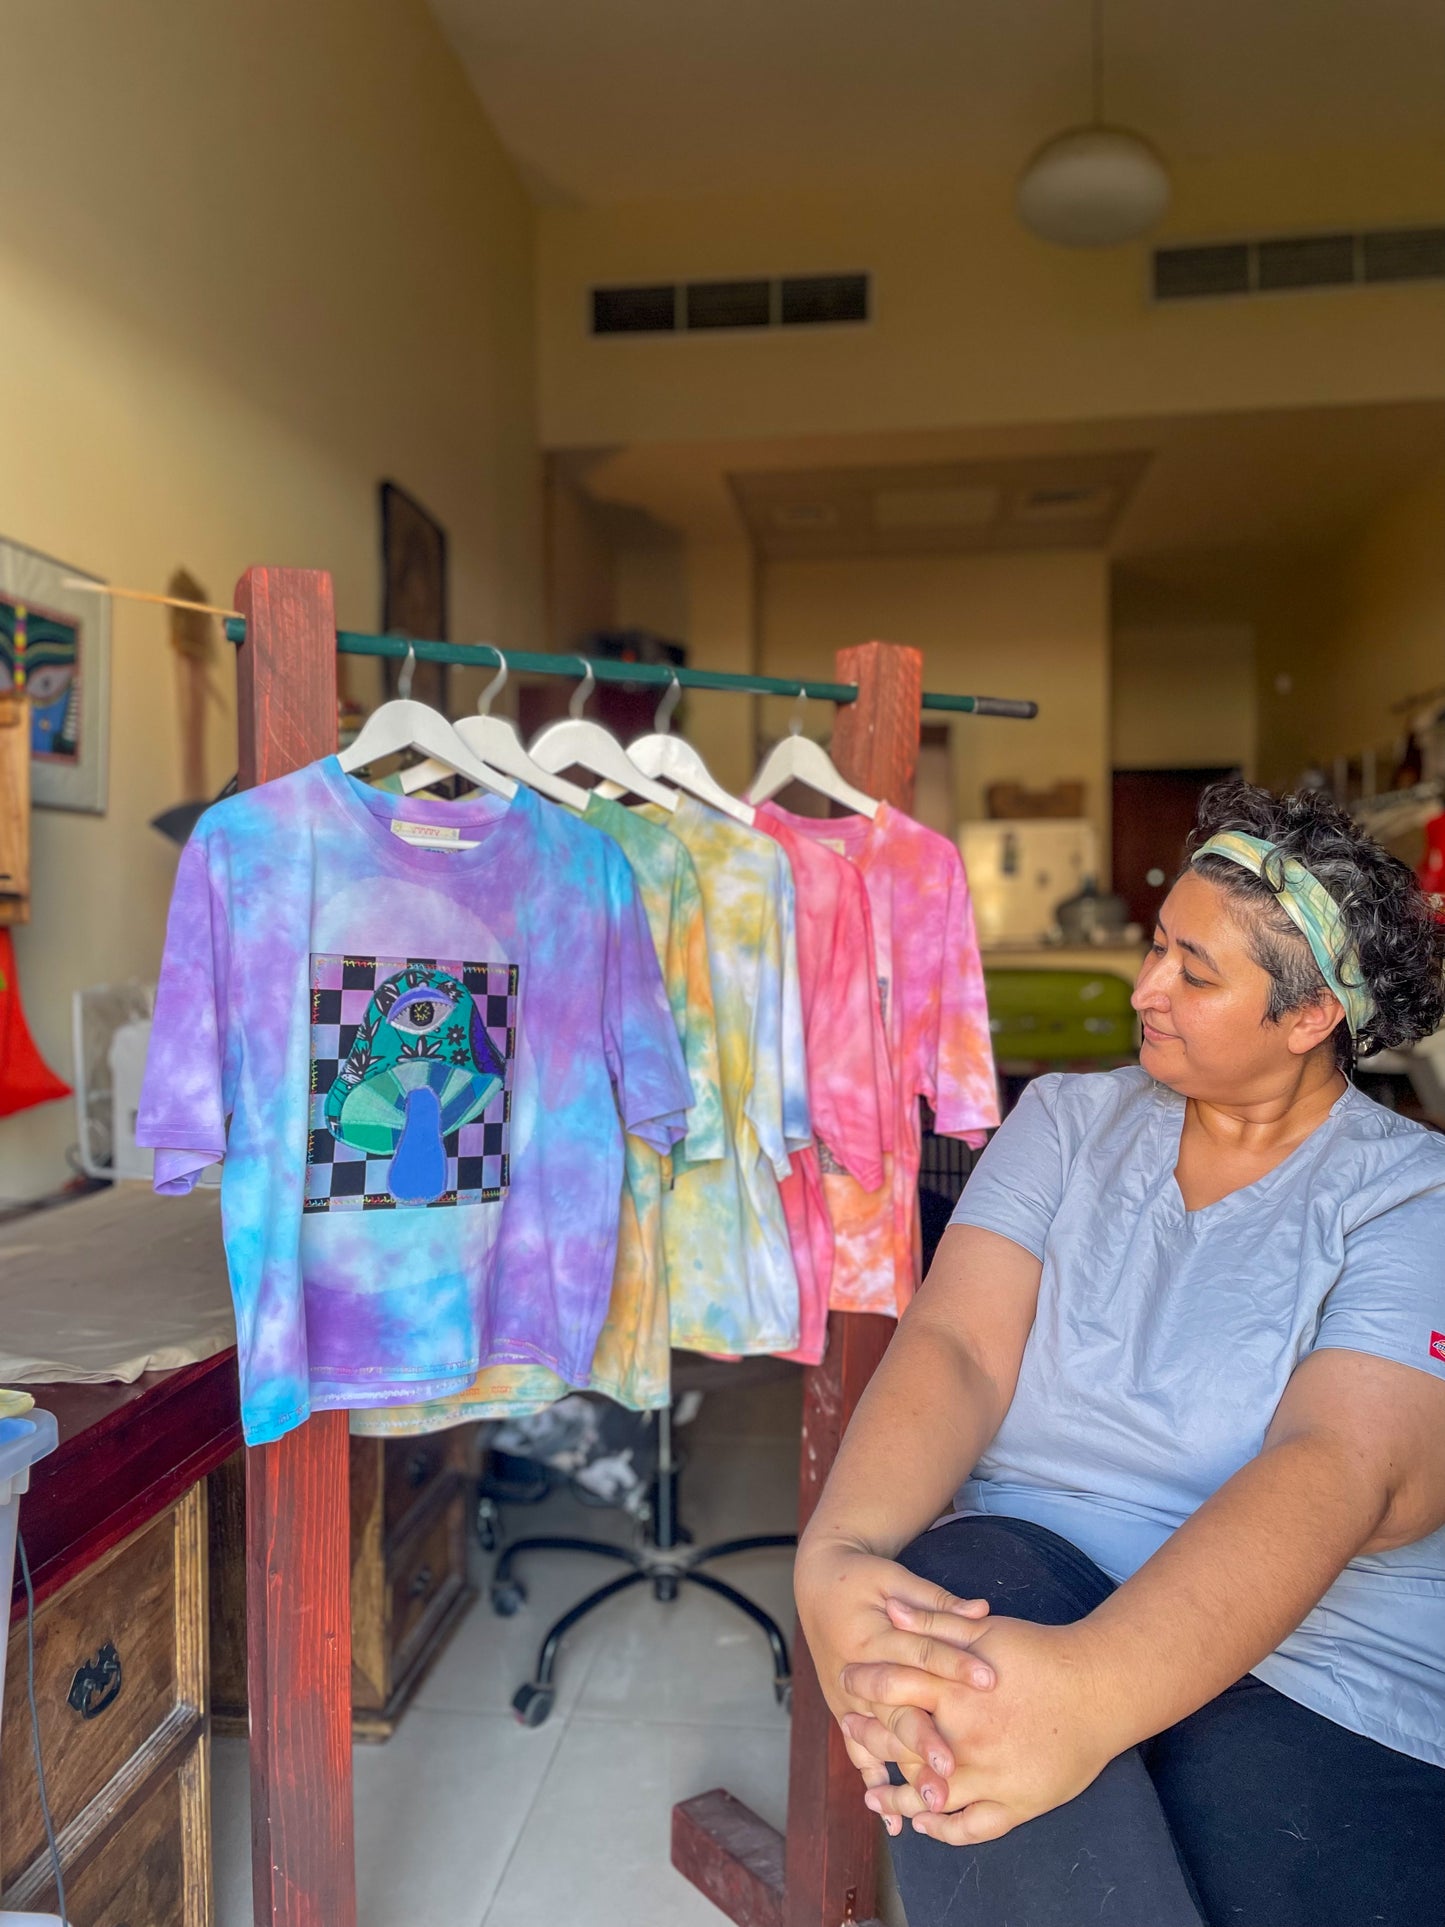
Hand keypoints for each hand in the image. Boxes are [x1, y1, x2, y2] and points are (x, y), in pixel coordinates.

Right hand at [794, 1537, 995, 1809]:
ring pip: (880, 1741)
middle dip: (926, 1742)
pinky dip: (876, 1785)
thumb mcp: (897, 1579)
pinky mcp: (843, 1710)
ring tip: (936, 1802)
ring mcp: (846, 1697)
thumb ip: (938, 1602)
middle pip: (896, 1710)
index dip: (955, 1666)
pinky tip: (894, 1821)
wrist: (817, 1583)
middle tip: (953, 1771)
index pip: (920, 1653)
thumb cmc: (864, 1578)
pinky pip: (859, 1753)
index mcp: (871, 1635)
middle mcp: (855, 1671)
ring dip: (906, 1773)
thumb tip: (984, 1610)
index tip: (990, 1682)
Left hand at [840, 1616, 1115, 1844]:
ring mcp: (990, 1777)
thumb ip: (934, 1621)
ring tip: (873, 1797)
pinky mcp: (1016, 1804)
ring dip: (895, 1798)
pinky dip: (943, 1830)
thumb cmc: (1041, 1653)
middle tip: (851, 1732)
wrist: (1099, 1689)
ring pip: (928, 1798)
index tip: (846, 1681)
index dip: (865, 1684)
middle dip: (870, 1739)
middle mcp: (966, 1739)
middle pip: (901, 1747)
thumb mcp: (984, 1630)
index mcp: (955, 1691)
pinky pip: (970, 1827)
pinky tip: (924, 1824)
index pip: (892, 1688)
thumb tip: (889, 1608)